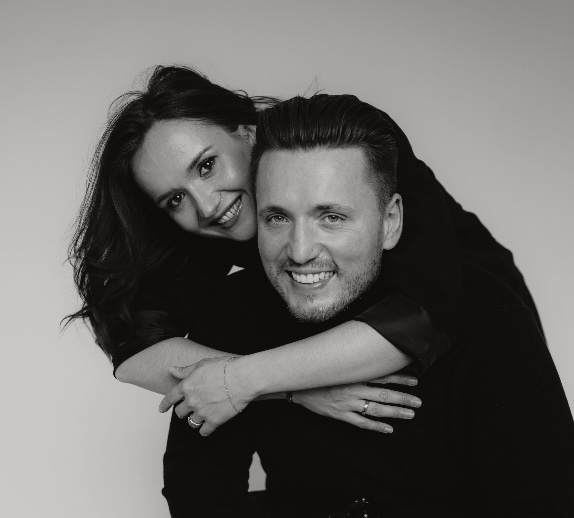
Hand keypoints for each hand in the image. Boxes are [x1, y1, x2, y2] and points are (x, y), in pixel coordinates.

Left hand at [158, 356, 248, 435]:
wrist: (243, 378)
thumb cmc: (225, 368)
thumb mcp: (203, 364)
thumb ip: (185, 370)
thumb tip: (171, 370)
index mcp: (187, 386)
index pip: (170, 398)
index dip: (164, 405)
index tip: (162, 409)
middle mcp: (191, 400)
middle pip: (180, 412)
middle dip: (184, 410)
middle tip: (192, 407)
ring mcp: (202, 412)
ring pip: (191, 422)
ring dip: (195, 420)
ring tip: (202, 416)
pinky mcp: (214, 421)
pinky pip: (204, 431)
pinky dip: (205, 430)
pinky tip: (208, 428)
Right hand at [292, 374, 420, 432]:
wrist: (298, 386)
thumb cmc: (319, 373)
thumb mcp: (337, 363)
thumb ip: (353, 362)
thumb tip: (371, 355)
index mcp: (354, 375)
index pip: (382, 376)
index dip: (400, 378)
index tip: (415, 380)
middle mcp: (353, 389)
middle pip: (384, 395)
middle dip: (403, 398)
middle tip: (419, 402)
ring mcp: (348, 404)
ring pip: (376, 410)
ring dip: (395, 412)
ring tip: (410, 414)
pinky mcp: (341, 415)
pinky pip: (362, 423)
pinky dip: (376, 426)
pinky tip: (389, 429)